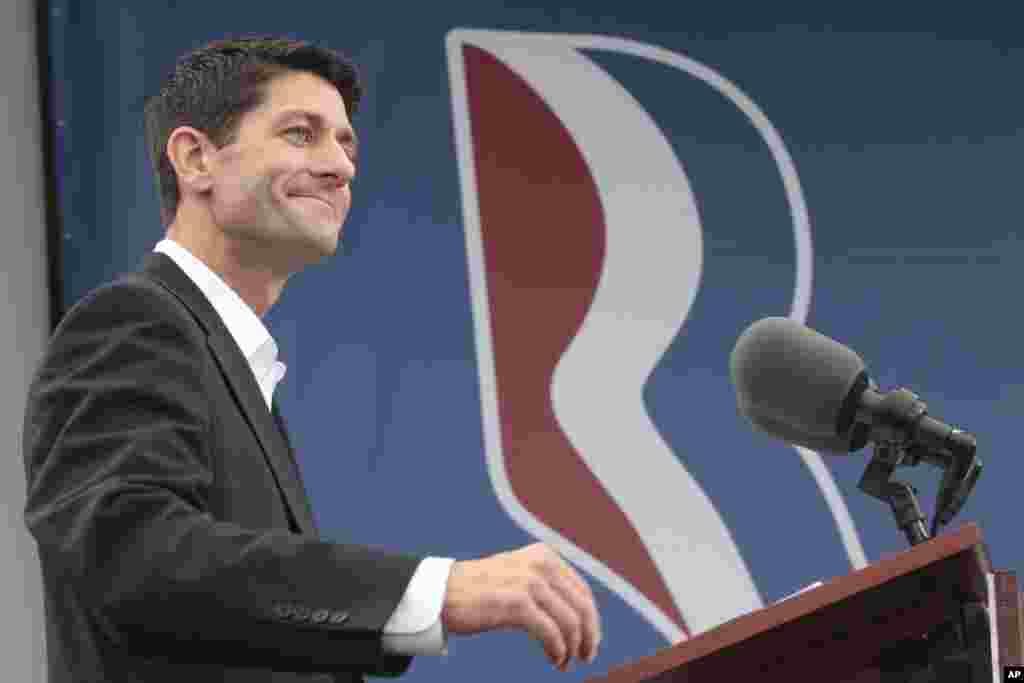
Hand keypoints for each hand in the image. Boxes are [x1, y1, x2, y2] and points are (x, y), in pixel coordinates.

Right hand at [441, 543, 601, 670]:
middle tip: (587, 656)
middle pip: (582, 606)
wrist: (442, 592)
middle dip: (590, 636)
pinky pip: (551, 633)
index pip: (582, 590)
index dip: (591, 620)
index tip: (590, 640)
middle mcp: (541, 564)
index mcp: (544, 555)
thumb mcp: (518, 575)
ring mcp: (529, 582)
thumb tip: (579, 617)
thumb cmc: (479, 590)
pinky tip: (554, 659)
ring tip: (566, 662)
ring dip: (573, 647)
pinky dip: (558, 650)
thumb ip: (545, 585)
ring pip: (570, 622)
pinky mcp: (517, 603)